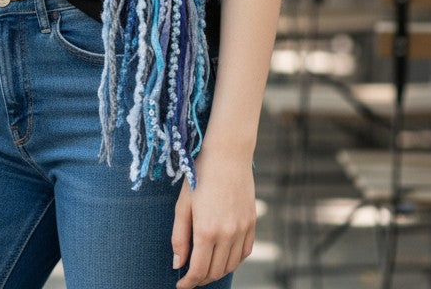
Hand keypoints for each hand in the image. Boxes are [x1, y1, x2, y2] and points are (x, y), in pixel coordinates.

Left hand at [171, 144, 255, 287]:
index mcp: (206, 230)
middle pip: (215, 271)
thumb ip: (179, 237)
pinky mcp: (252, 223)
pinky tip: (224, 256)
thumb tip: (178, 264)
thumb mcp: (183, 204)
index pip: (198, 270)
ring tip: (205, 267)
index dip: (188, 282)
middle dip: (201, 278)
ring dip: (217, 272)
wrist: (228, 153)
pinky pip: (245, 252)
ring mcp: (242, 229)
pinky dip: (234, 260)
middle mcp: (227, 234)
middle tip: (190, 276)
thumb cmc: (200, 175)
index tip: (180, 286)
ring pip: (231, 265)